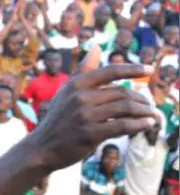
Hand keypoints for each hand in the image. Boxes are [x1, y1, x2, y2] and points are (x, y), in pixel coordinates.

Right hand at [27, 45, 158, 171]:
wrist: (42, 147)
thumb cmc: (58, 119)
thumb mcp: (67, 92)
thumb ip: (83, 70)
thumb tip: (96, 47)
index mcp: (76, 84)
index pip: (110, 71)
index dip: (132, 69)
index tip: (149, 70)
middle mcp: (80, 97)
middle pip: (122, 92)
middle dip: (140, 98)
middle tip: (149, 104)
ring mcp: (85, 116)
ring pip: (125, 108)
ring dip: (144, 111)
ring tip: (152, 114)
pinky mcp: (90, 134)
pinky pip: (122, 126)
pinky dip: (139, 124)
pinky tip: (148, 124)